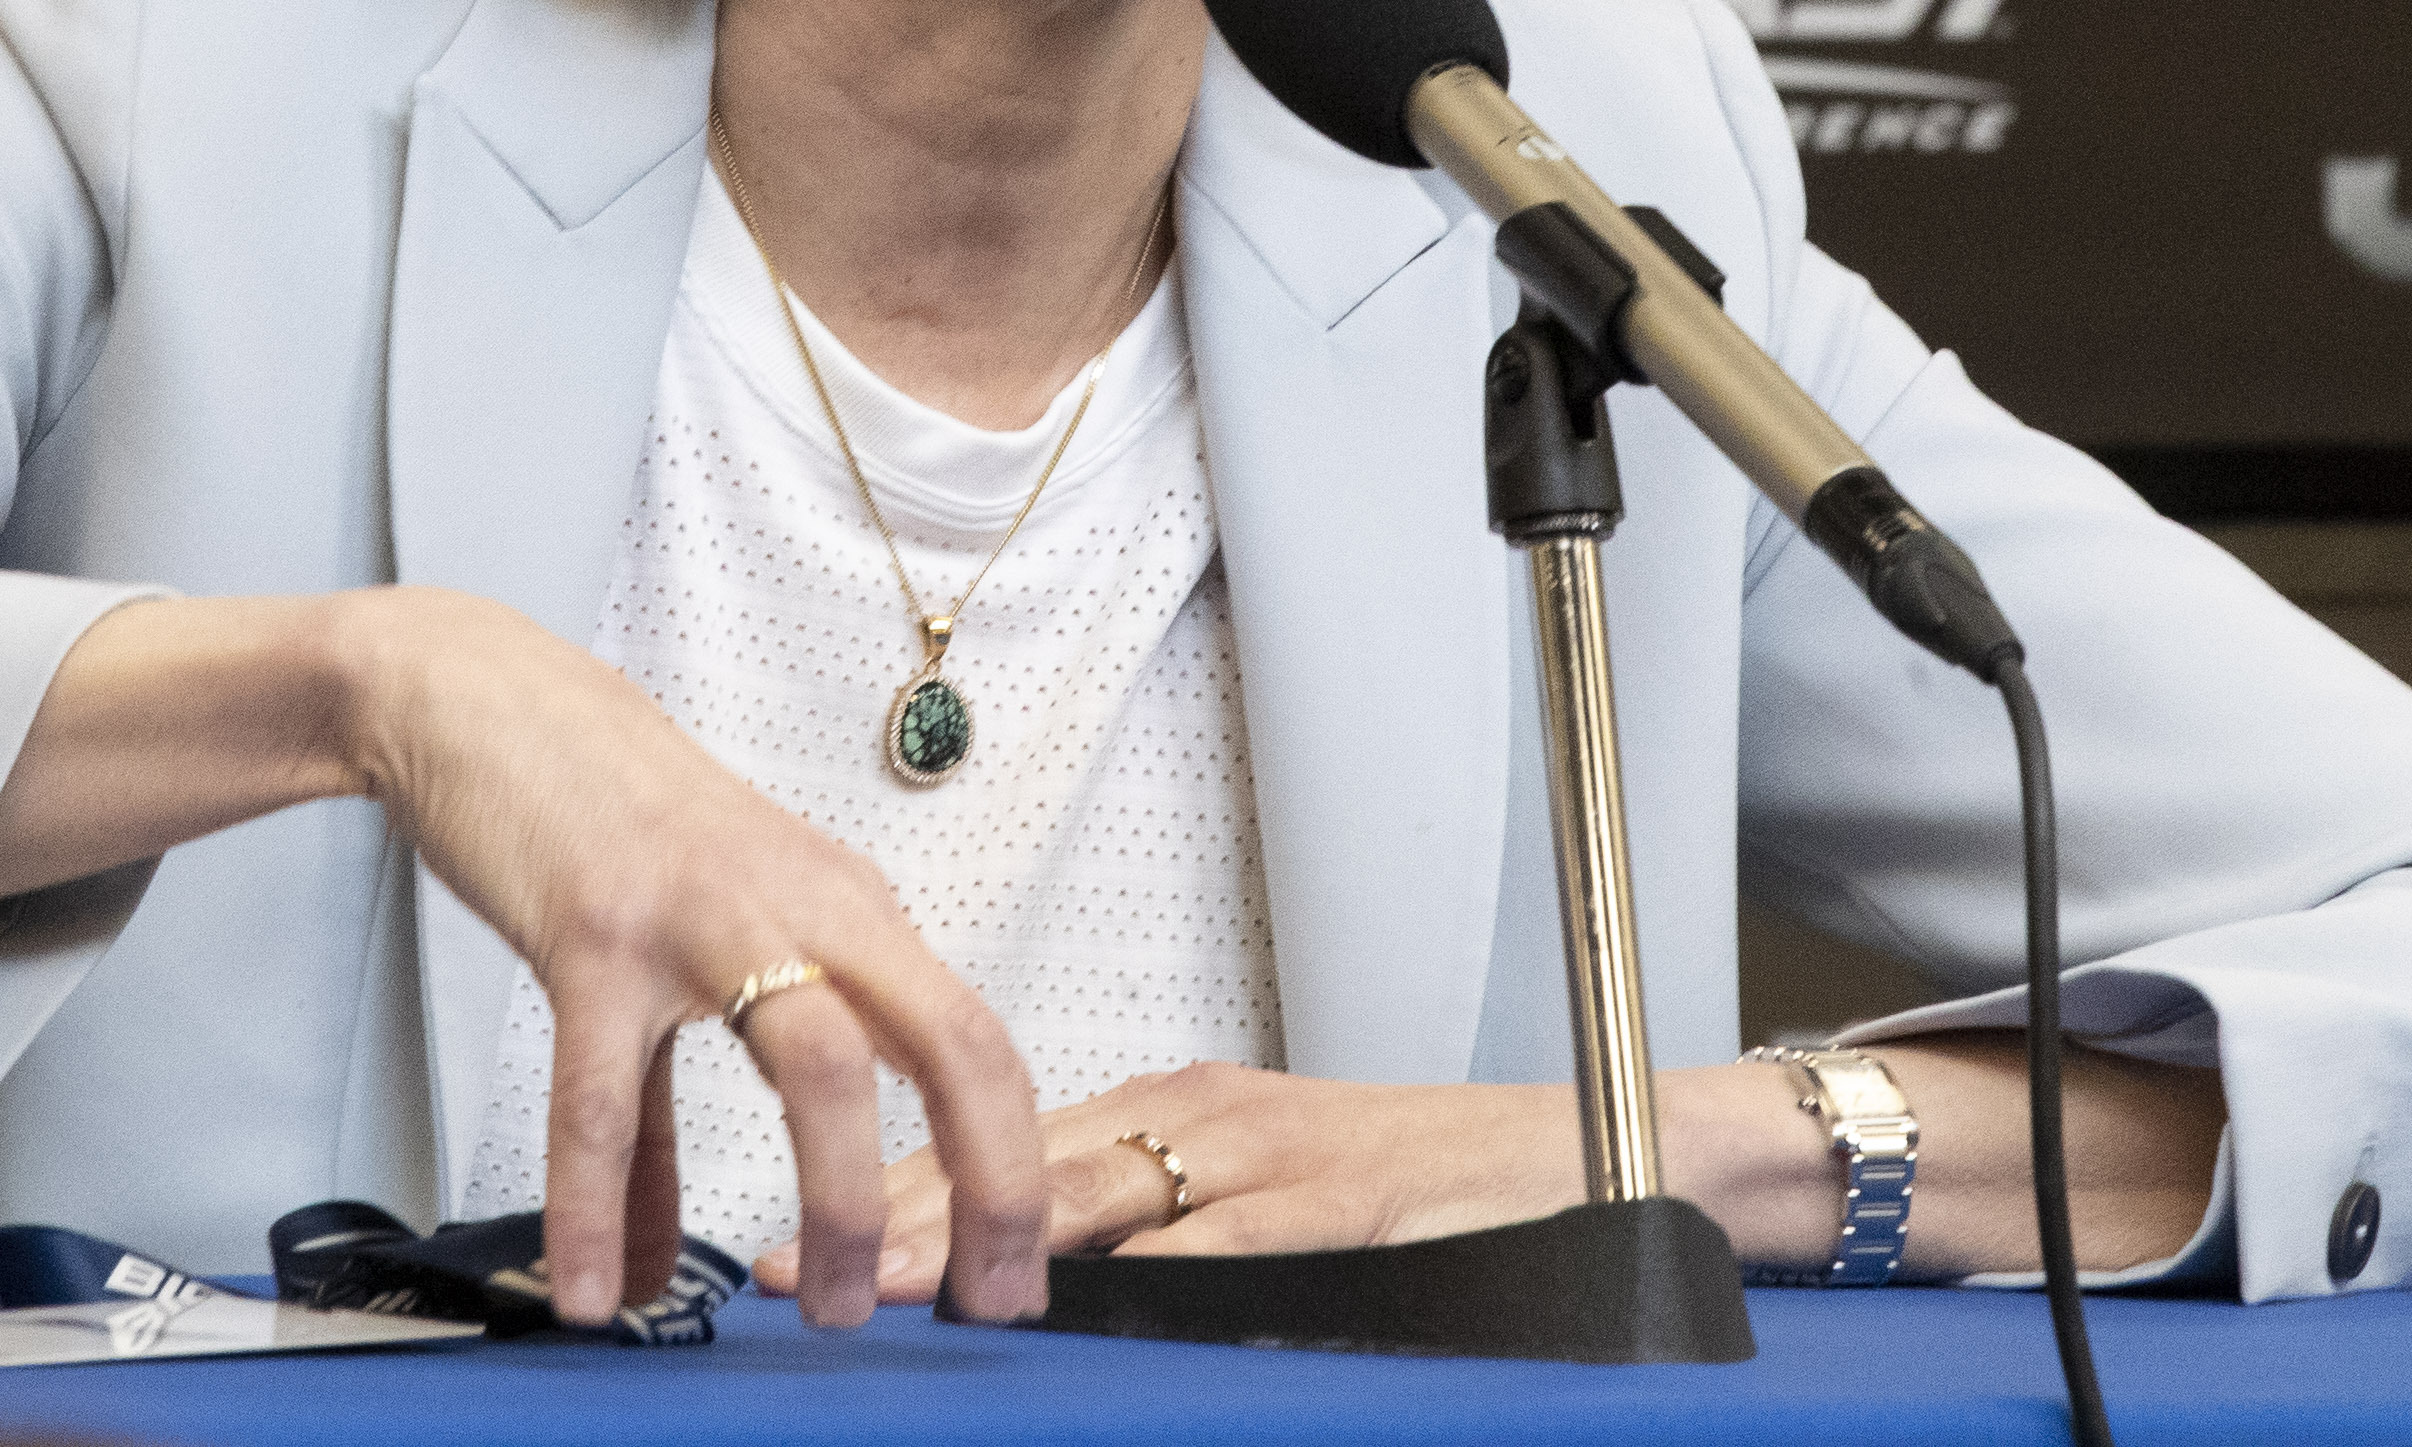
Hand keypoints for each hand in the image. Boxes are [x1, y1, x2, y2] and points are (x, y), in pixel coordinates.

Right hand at [0, 588, 1051, 1333]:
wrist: (491, 701)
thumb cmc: (609, 826)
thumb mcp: (683, 956)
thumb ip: (666, 1125)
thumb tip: (652, 1266)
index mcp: (846, 913)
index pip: (975, 1037)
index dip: (1014, 1157)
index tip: (1015, 1271)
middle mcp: (804, 907)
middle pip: (949, 1041)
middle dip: (992, 1181)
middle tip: (993, 1301)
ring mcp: (705, 918)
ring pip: (818, 1065)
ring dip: (838, 1201)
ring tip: (829, 1310)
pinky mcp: (598, 936)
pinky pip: (607, 1096)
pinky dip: (601, 1204)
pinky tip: (596, 1289)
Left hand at [778, 1037, 2231, 1299]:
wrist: (1614, 1148)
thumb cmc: (1445, 1189)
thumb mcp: (1285, 1190)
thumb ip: (1173, 1220)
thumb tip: (1040, 1277)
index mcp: (1190, 1108)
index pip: (1009, 1144)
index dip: (898, 1185)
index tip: (800, 1236)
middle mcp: (1216, 1119)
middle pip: (1020, 1162)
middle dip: (902, 1212)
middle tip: (797, 1263)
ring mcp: (1278, 1163)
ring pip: (1095, 1196)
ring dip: (979, 1243)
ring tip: (880, 1284)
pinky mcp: (1342, 1209)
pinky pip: (1220, 1245)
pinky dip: (1133, 1277)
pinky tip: (1063, 1303)